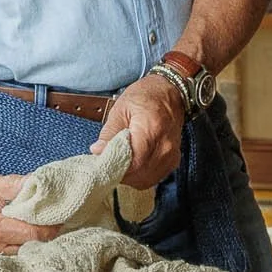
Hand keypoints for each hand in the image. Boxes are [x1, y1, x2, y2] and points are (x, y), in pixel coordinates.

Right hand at [0, 172, 57, 253]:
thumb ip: (13, 185)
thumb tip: (36, 183)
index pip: (31, 235)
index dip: (49, 228)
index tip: (60, 219)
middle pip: (28, 246)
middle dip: (44, 234)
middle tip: (55, 221)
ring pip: (19, 250)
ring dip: (32, 240)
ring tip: (42, 225)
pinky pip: (8, 251)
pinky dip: (19, 243)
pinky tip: (25, 232)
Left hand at [91, 73, 184, 187]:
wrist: (171, 91)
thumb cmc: (146, 96)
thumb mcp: (121, 109)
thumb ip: (110, 132)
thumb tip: (98, 151)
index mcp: (151, 130)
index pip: (133, 162)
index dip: (116, 167)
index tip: (103, 163)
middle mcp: (165, 146)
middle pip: (139, 174)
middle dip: (120, 173)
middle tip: (108, 163)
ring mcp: (171, 155)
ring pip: (146, 180)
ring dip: (131, 177)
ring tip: (119, 164)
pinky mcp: (173, 160)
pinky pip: (154, 177)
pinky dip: (141, 176)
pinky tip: (133, 166)